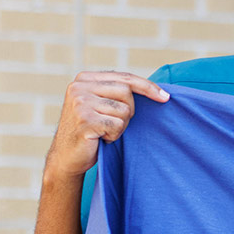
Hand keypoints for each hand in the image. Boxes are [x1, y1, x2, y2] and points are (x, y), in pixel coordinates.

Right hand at [44, 71, 168, 181]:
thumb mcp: (102, 105)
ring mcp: (80, 102)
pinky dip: (114, 135)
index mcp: (84, 79)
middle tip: (115, 123)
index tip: (166, 97)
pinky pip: (117, 125)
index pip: (125, 77)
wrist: (67, 157)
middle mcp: (79, 87)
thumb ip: (117, 92)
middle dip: (129, 110)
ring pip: (124, 110)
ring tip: (104, 131)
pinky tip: (101, 138)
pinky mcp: (84, 119)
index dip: (148, 86)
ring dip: (120, 125)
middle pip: (126, 91)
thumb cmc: (92, 131)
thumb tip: (159, 91)